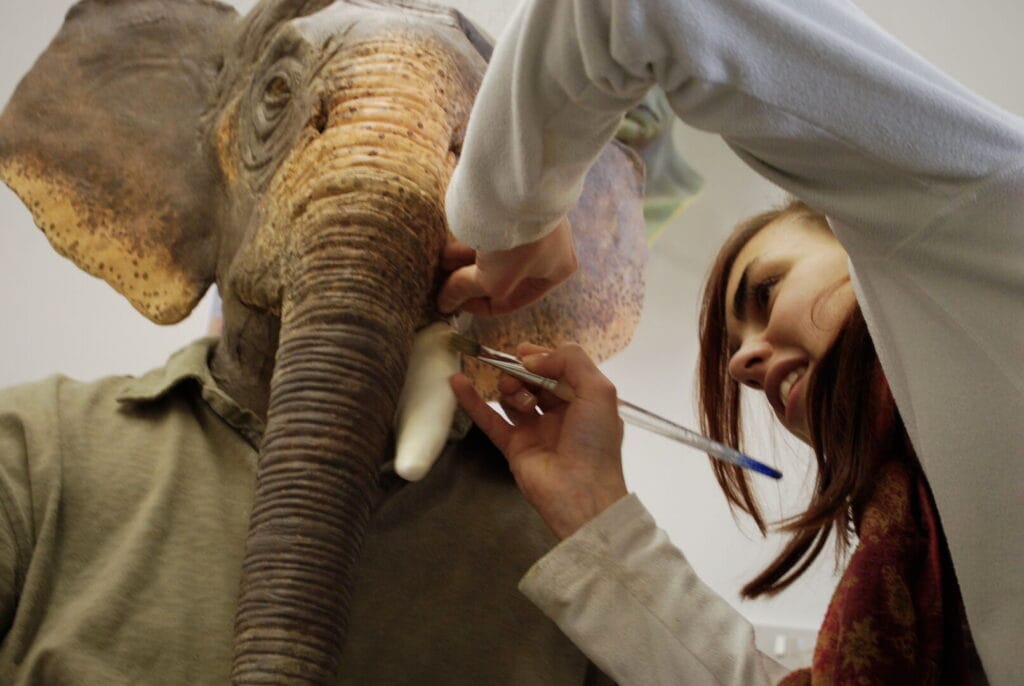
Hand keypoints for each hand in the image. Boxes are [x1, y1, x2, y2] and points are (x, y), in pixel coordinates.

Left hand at [437, 217, 576, 315]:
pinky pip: (491, 229)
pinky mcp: (515, 205)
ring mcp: (533, 222)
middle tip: (445, 281)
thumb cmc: (518, 244)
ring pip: (495, 251)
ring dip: (466, 260)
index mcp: (557, 269)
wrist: (520, 192)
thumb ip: (466, 291)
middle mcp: (551, 246)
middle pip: (502, 273)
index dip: (481, 306)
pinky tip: (449, 245)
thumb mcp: (492, 279)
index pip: (514, 299)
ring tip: (442, 261)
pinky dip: (471, 239)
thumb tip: (445, 303)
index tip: (455, 304)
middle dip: (471, 279)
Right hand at [450, 343, 626, 538]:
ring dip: (509, 387)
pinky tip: (457, 382)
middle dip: (523, 371)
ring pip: (513, 397)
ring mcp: (535, 430)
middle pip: (534, 381)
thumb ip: (571, 362)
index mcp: (584, 400)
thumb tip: (532, 359)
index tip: (524, 352)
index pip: (559, 369)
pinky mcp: (513, 446)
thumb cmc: (595, 441)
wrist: (581, 493)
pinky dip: (472, 400)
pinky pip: (490, 419)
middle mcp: (560, 413)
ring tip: (513, 394)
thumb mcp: (598, 391)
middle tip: (515, 371)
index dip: (542, 357)